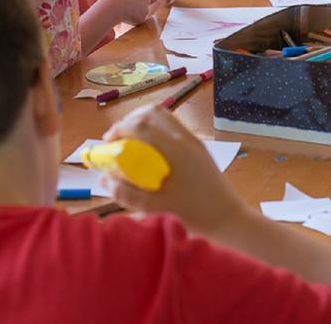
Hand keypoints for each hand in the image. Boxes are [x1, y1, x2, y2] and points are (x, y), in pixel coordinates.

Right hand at [102, 104, 248, 234]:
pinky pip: (172, 127)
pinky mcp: (198, 146)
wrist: (227, 217)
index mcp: (176, 150)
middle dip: (130, 120)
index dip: (121, 128)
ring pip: (164, 116)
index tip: (108, 142)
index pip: (143, 124)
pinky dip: (155, 130)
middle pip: (153, 112)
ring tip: (130, 141)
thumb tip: (103, 179)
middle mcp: (186, 139)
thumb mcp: (155, 208)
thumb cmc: (193, 214)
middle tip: (117, 139)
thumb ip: (126, 194)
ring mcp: (194, 140)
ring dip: (143, 122)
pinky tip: (148, 150)